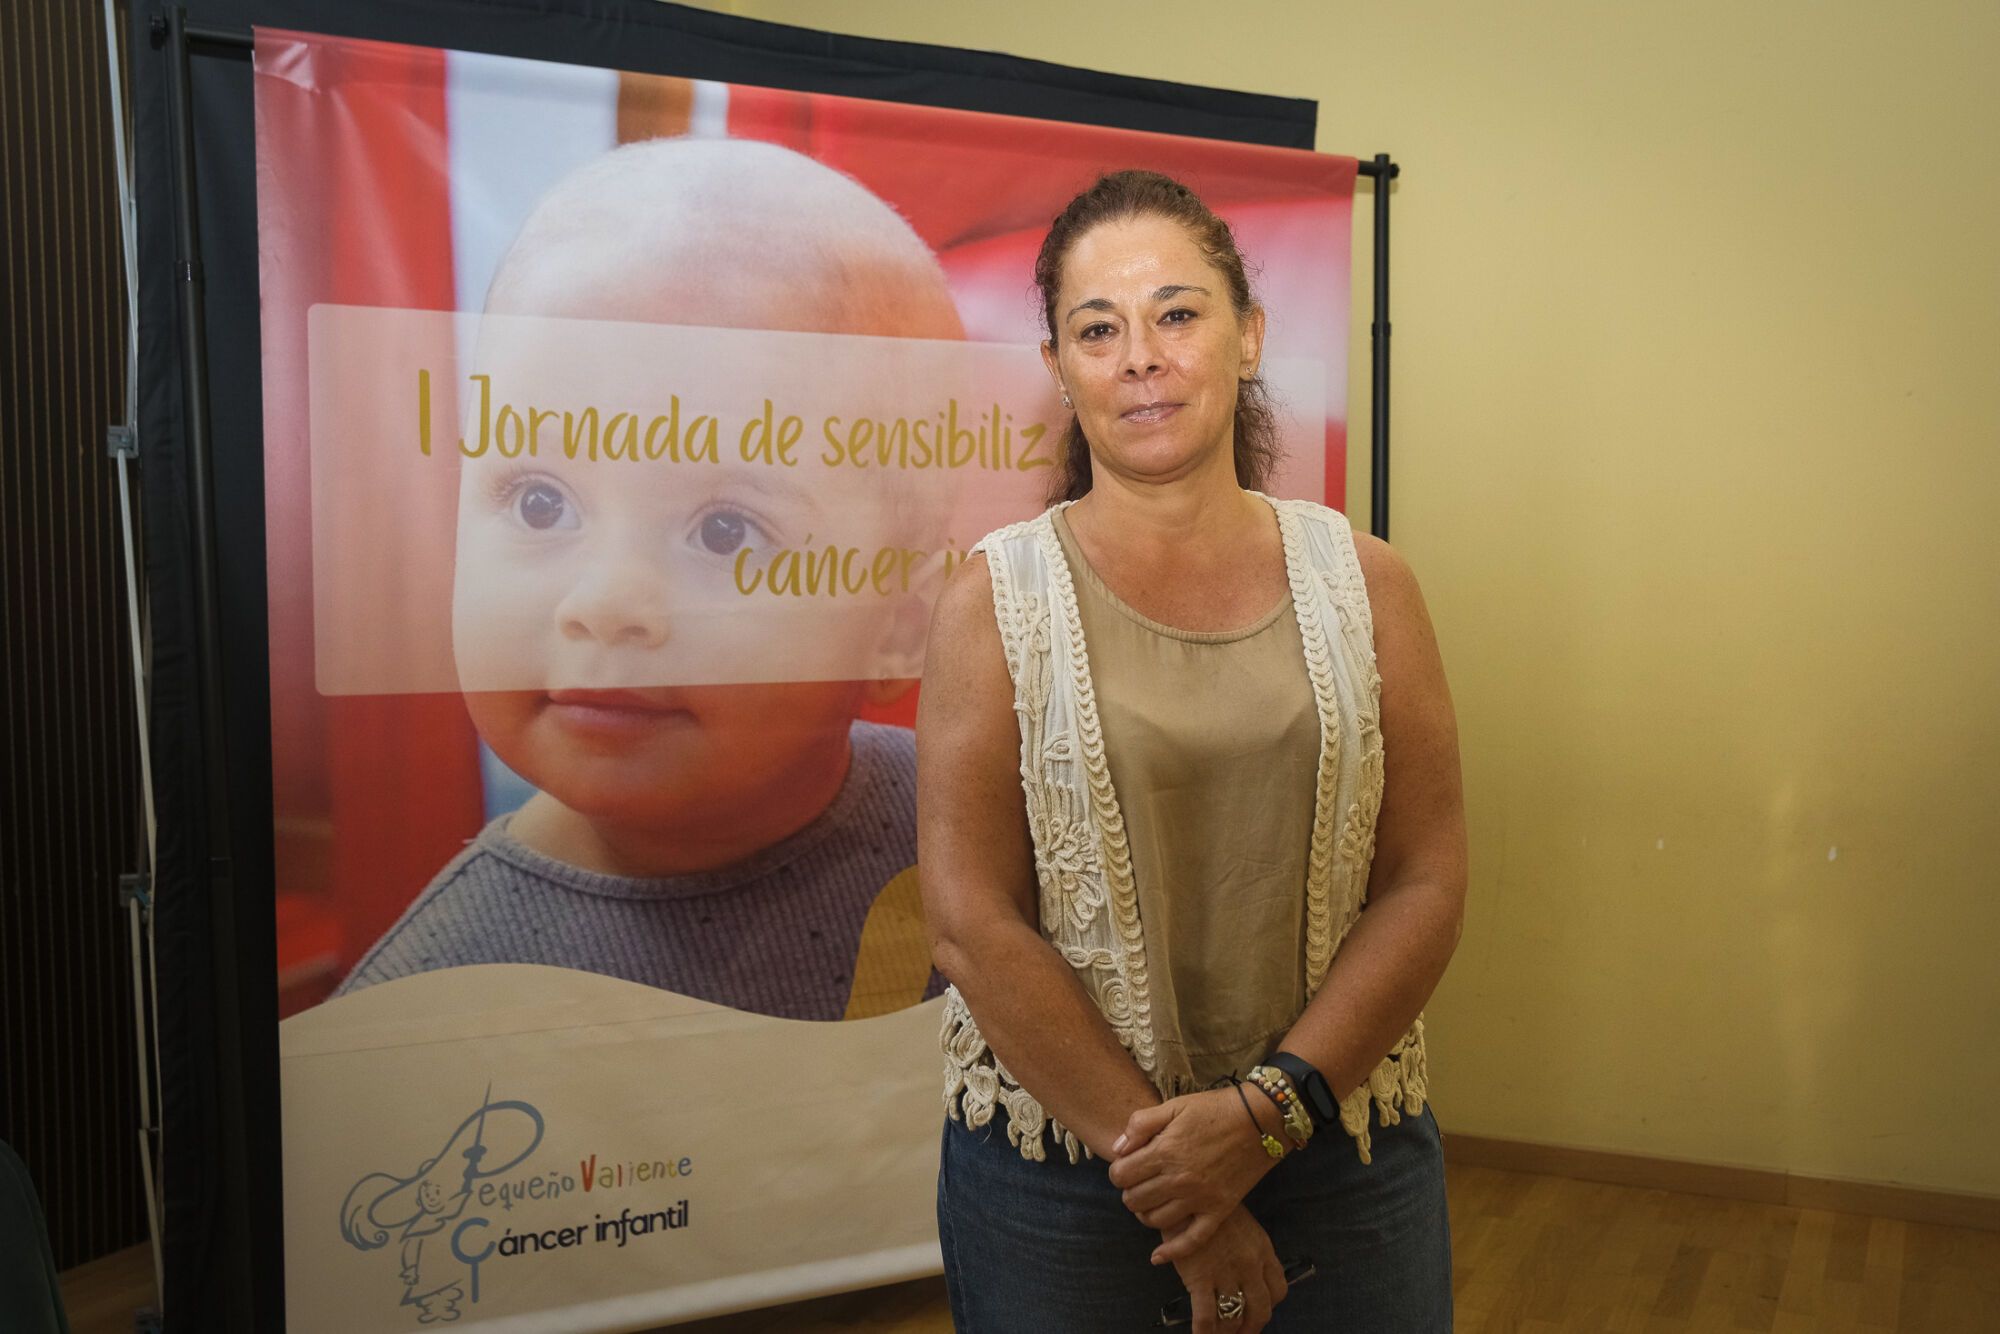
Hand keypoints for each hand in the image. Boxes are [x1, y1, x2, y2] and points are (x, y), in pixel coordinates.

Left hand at [1107, 1088, 1280, 1258]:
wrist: (1260, 1121)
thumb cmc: (1215, 1109)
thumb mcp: (1174, 1105)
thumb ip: (1140, 1124)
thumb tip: (1117, 1150)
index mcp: (1164, 1151)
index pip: (1121, 1175)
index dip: (1118, 1171)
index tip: (1127, 1166)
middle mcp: (1179, 1179)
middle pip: (1134, 1200)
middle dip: (1129, 1191)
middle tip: (1139, 1182)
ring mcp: (1199, 1198)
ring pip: (1155, 1221)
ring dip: (1145, 1213)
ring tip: (1151, 1201)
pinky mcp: (1219, 1210)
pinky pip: (1192, 1240)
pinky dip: (1172, 1251)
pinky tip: (1157, 1256)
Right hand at [1169, 1204, 1288, 1333]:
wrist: (1185, 1193)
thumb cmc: (1209, 1205)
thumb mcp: (1241, 1223)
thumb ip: (1248, 1249)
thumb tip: (1243, 1273)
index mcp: (1263, 1249)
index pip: (1278, 1289)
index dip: (1269, 1305)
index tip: (1258, 1310)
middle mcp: (1250, 1265)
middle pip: (1261, 1310)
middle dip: (1251, 1327)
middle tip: (1241, 1333)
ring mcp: (1227, 1273)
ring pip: (1234, 1317)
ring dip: (1228, 1331)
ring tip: (1219, 1333)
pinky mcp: (1201, 1278)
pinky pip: (1207, 1317)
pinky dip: (1205, 1333)